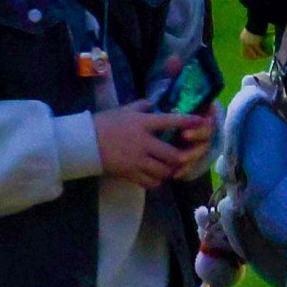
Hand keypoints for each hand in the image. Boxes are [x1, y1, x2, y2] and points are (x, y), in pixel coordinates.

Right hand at [91, 106, 207, 186]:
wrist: (85, 142)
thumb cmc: (104, 123)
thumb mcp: (124, 110)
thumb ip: (141, 106)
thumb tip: (155, 104)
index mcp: (141, 123)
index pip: (170, 121)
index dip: (188, 122)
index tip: (201, 122)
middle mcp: (143, 142)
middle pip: (172, 154)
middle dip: (182, 157)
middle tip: (183, 156)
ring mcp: (137, 160)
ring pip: (164, 171)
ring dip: (170, 170)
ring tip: (169, 167)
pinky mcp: (131, 174)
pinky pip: (151, 182)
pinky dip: (157, 180)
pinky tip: (155, 176)